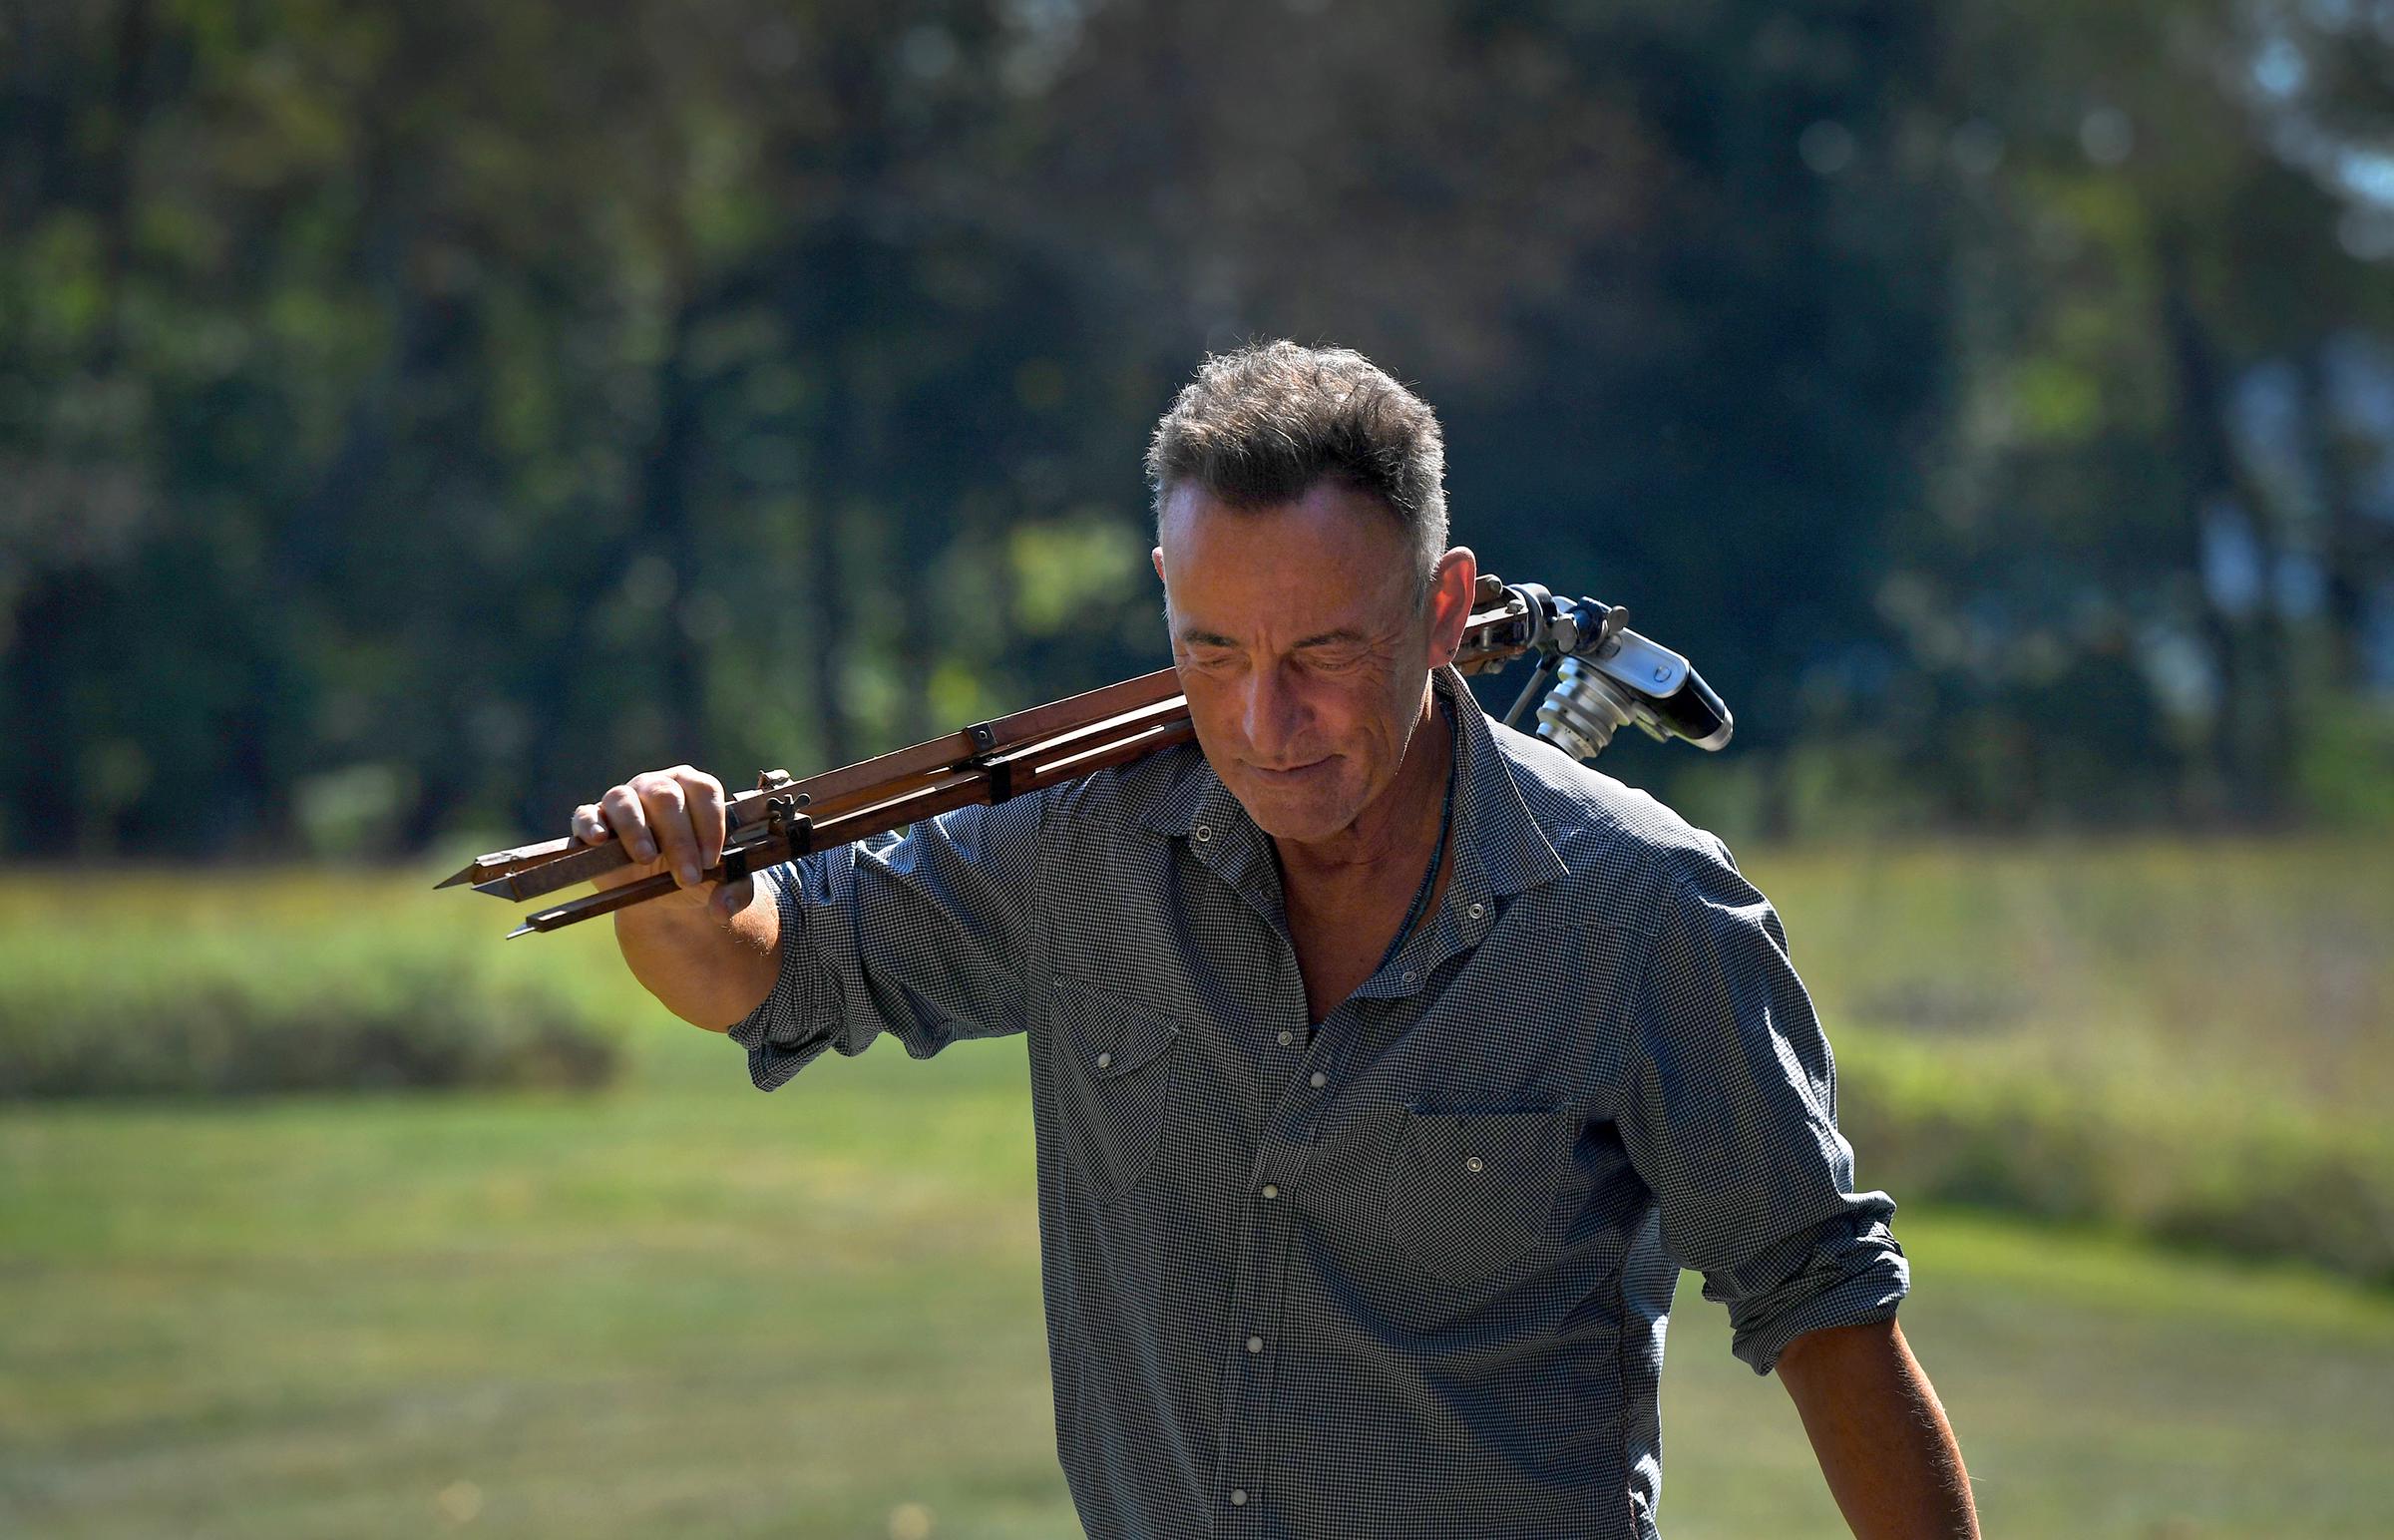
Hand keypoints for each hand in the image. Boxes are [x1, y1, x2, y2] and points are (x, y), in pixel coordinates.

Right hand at [573, 764, 753, 923]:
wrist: (662, 891)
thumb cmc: (695, 872)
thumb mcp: (722, 882)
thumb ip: (735, 891)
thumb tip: (722, 908)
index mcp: (693, 789)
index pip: (703, 790)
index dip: (711, 824)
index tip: (713, 861)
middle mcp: (657, 786)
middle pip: (666, 796)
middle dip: (679, 839)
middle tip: (688, 876)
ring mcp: (622, 801)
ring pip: (624, 800)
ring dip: (636, 829)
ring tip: (646, 858)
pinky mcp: (593, 821)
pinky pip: (586, 815)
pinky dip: (590, 825)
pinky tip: (601, 841)